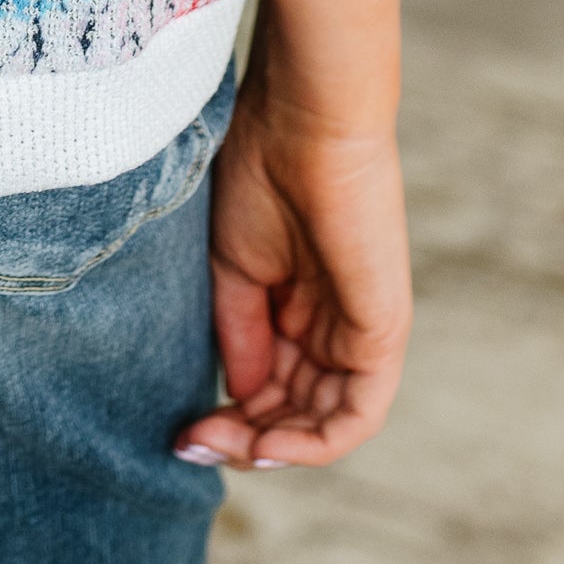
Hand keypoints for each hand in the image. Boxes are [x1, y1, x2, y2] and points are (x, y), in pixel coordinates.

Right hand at [173, 82, 412, 470]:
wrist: (301, 117)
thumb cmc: (261, 167)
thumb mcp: (233, 265)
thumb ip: (239, 334)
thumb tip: (236, 399)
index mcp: (300, 301)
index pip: (272, 385)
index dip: (229, 418)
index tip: (180, 430)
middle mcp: (334, 322)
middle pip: (296, 410)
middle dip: (244, 437)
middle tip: (193, 439)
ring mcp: (360, 328)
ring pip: (324, 422)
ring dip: (272, 446)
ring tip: (220, 441)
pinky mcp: (382, 331)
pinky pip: (356, 414)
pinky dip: (314, 443)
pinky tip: (266, 444)